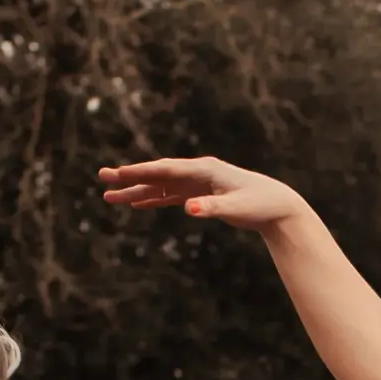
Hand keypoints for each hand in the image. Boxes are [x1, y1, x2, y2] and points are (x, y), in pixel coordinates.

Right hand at [97, 155, 311, 234]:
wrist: (278, 206)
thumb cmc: (259, 205)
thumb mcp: (236, 208)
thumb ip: (211, 208)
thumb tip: (188, 209)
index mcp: (204, 170)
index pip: (164, 170)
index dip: (139, 173)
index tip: (116, 174)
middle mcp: (197, 172)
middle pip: (157, 174)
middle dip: (129, 178)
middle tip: (102, 179)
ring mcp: (197, 183)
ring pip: (160, 185)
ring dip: (136, 191)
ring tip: (110, 196)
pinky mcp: (200, 194)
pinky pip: (170, 195)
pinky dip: (153, 199)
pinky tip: (136, 203)